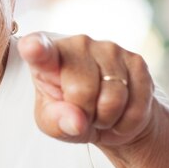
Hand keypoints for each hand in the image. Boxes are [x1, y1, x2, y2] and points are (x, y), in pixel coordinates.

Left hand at [17, 32, 154, 146]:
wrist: (110, 115)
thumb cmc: (69, 113)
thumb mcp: (51, 123)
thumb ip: (57, 121)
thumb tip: (77, 121)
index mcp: (47, 55)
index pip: (40, 50)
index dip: (36, 49)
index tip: (31, 48)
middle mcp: (77, 44)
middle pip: (82, 90)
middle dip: (85, 114)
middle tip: (82, 115)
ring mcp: (109, 49)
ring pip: (113, 99)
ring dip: (107, 119)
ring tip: (100, 113)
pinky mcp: (137, 60)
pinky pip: (136, 105)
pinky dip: (127, 121)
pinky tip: (120, 113)